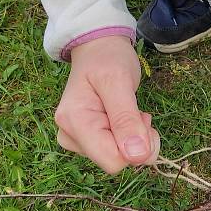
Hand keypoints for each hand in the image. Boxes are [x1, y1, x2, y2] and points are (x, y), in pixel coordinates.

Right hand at [54, 36, 159, 173]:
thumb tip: (137, 156)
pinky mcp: (86, 141)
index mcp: (74, 122)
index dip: (136, 146)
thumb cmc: (107, 59)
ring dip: (134, 137)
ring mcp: (76, 140)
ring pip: (118, 158)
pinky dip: (128, 136)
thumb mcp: (120, 81)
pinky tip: (123, 116)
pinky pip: (116, 152)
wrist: (98, 49)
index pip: (113, 161)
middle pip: (116, 161)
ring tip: (128, 109)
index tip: (141, 117)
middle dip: (136, 140)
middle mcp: (69, 135)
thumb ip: (126, 119)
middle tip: (136, 110)